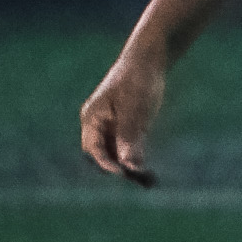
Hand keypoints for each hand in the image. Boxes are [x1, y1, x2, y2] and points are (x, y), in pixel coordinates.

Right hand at [79, 53, 165, 187]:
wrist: (148, 61)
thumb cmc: (138, 79)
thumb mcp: (135, 107)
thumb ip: (129, 135)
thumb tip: (128, 163)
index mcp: (92, 118)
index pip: (93, 148)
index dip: (106, 164)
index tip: (123, 174)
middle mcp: (98, 126)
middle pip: (103, 156)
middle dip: (118, 169)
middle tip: (138, 180)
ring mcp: (112, 129)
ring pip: (117, 156)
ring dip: (129, 168)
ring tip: (147, 180)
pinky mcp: (126, 131)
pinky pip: (129, 151)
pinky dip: (137, 161)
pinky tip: (149, 172)